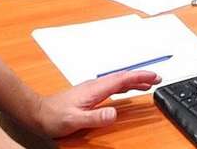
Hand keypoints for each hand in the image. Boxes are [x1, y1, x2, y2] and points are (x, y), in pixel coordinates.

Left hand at [36, 70, 160, 137]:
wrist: (39, 114)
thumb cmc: (54, 117)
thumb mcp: (75, 120)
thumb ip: (95, 117)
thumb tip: (114, 113)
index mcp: (95, 89)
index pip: (122, 79)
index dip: (139, 77)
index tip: (154, 77)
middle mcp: (95, 86)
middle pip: (123, 78)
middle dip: (141, 77)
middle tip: (157, 78)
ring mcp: (92, 89)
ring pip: (118, 81)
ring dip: (134, 81)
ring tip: (148, 84)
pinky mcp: (90, 94)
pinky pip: (112, 87)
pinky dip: (124, 86)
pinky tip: (127, 91)